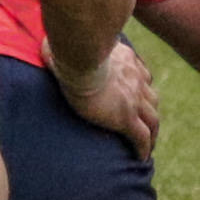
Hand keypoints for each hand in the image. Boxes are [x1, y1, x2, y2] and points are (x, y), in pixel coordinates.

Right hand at [55, 38, 160, 158]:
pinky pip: (141, 137)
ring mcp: (133, 99)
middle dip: (150, 111)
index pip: (141, 74)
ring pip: (152, 120)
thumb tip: (46, 44)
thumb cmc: (70, 47)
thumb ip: (69, 43)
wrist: (79, 60)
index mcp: (125, 59)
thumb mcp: (76, 41)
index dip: (142, 87)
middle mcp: (135, 78)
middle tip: (147, 123)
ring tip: (148, 144)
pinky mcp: (126, 117)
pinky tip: (142, 158)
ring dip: (153, 132)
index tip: (138, 96)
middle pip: (152, 98)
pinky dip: (144, 148)